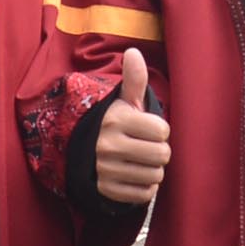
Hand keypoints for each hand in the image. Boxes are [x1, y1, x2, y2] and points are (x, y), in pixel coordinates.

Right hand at [92, 47, 169, 205]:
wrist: (81, 150)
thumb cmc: (113, 122)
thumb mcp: (121, 100)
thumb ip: (134, 78)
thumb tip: (134, 51)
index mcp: (116, 119)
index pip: (162, 130)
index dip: (160, 130)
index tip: (147, 128)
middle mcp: (108, 145)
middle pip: (162, 155)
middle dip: (159, 151)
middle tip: (146, 146)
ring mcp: (106, 169)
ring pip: (155, 176)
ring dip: (152, 169)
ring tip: (140, 160)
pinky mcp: (106, 189)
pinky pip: (143, 194)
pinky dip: (144, 187)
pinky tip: (135, 175)